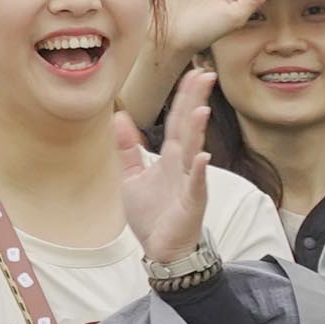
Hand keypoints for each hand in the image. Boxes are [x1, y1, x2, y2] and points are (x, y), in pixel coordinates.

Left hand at [113, 70, 216, 264]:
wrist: (162, 249)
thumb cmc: (153, 215)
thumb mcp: (132, 178)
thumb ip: (127, 149)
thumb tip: (119, 118)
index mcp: (168, 158)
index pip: (176, 121)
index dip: (183, 97)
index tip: (193, 74)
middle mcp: (182, 165)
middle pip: (187, 127)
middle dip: (195, 102)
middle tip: (206, 75)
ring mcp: (189, 182)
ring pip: (193, 151)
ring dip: (196, 131)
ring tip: (201, 109)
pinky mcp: (191, 203)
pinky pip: (195, 184)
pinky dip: (199, 171)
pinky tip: (201, 156)